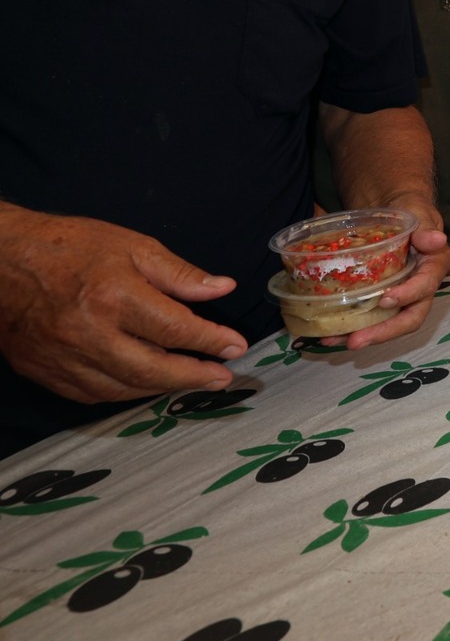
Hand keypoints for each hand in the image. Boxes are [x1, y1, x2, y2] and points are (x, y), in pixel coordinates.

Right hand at [0, 210, 247, 402]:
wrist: (0, 259)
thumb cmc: (68, 246)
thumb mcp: (131, 245)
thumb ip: (178, 273)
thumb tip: (221, 289)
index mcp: (113, 296)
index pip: (174, 328)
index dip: (210, 340)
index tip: (235, 346)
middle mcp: (88, 334)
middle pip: (151, 368)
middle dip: (193, 376)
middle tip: (221, 376)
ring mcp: (63, 358)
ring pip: (123, 387)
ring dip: (162, 388)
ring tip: (190, 379)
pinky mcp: (45, 372)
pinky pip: (93, 395)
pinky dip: (124, 392)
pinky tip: (145, 383)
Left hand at [327, 218, 449, 351]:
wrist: (396, 211)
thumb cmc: (410, 211)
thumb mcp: (419, 214)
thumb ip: (426, 229)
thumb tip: (438, 240)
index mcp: (433, 269)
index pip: (425, 287)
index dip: (407, 296)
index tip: (385, 300)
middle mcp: (420, 289)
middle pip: (409, 318)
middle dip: (383, 333)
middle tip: (356, 341)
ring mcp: (400, 298)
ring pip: (387, 324)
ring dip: (360, 335)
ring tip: (330, 341)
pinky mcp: (381, 299)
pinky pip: (370, 318)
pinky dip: (349, 328)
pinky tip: (327, 334)